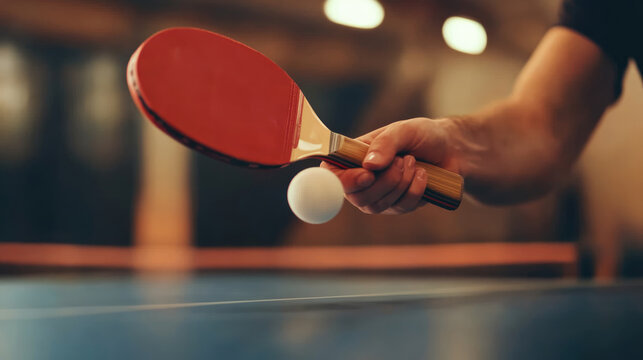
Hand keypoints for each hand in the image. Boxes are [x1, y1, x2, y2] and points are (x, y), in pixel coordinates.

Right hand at [321, 117, 459, 213]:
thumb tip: (369, 165)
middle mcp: (362, 179)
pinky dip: (415, 190)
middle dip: (384, 181)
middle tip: (403, 160)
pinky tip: (423, 175)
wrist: (452, 150)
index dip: (344, 181)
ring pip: (377, 205)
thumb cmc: (423, 135)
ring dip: (400, 183)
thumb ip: (386, 144)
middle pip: (356, 196)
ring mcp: (379, 195)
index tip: (366, 175)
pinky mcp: (397, 206)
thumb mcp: (404, 130)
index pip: (332, 175)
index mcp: (354, 157)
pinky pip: (400, 207)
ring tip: (414, 163)